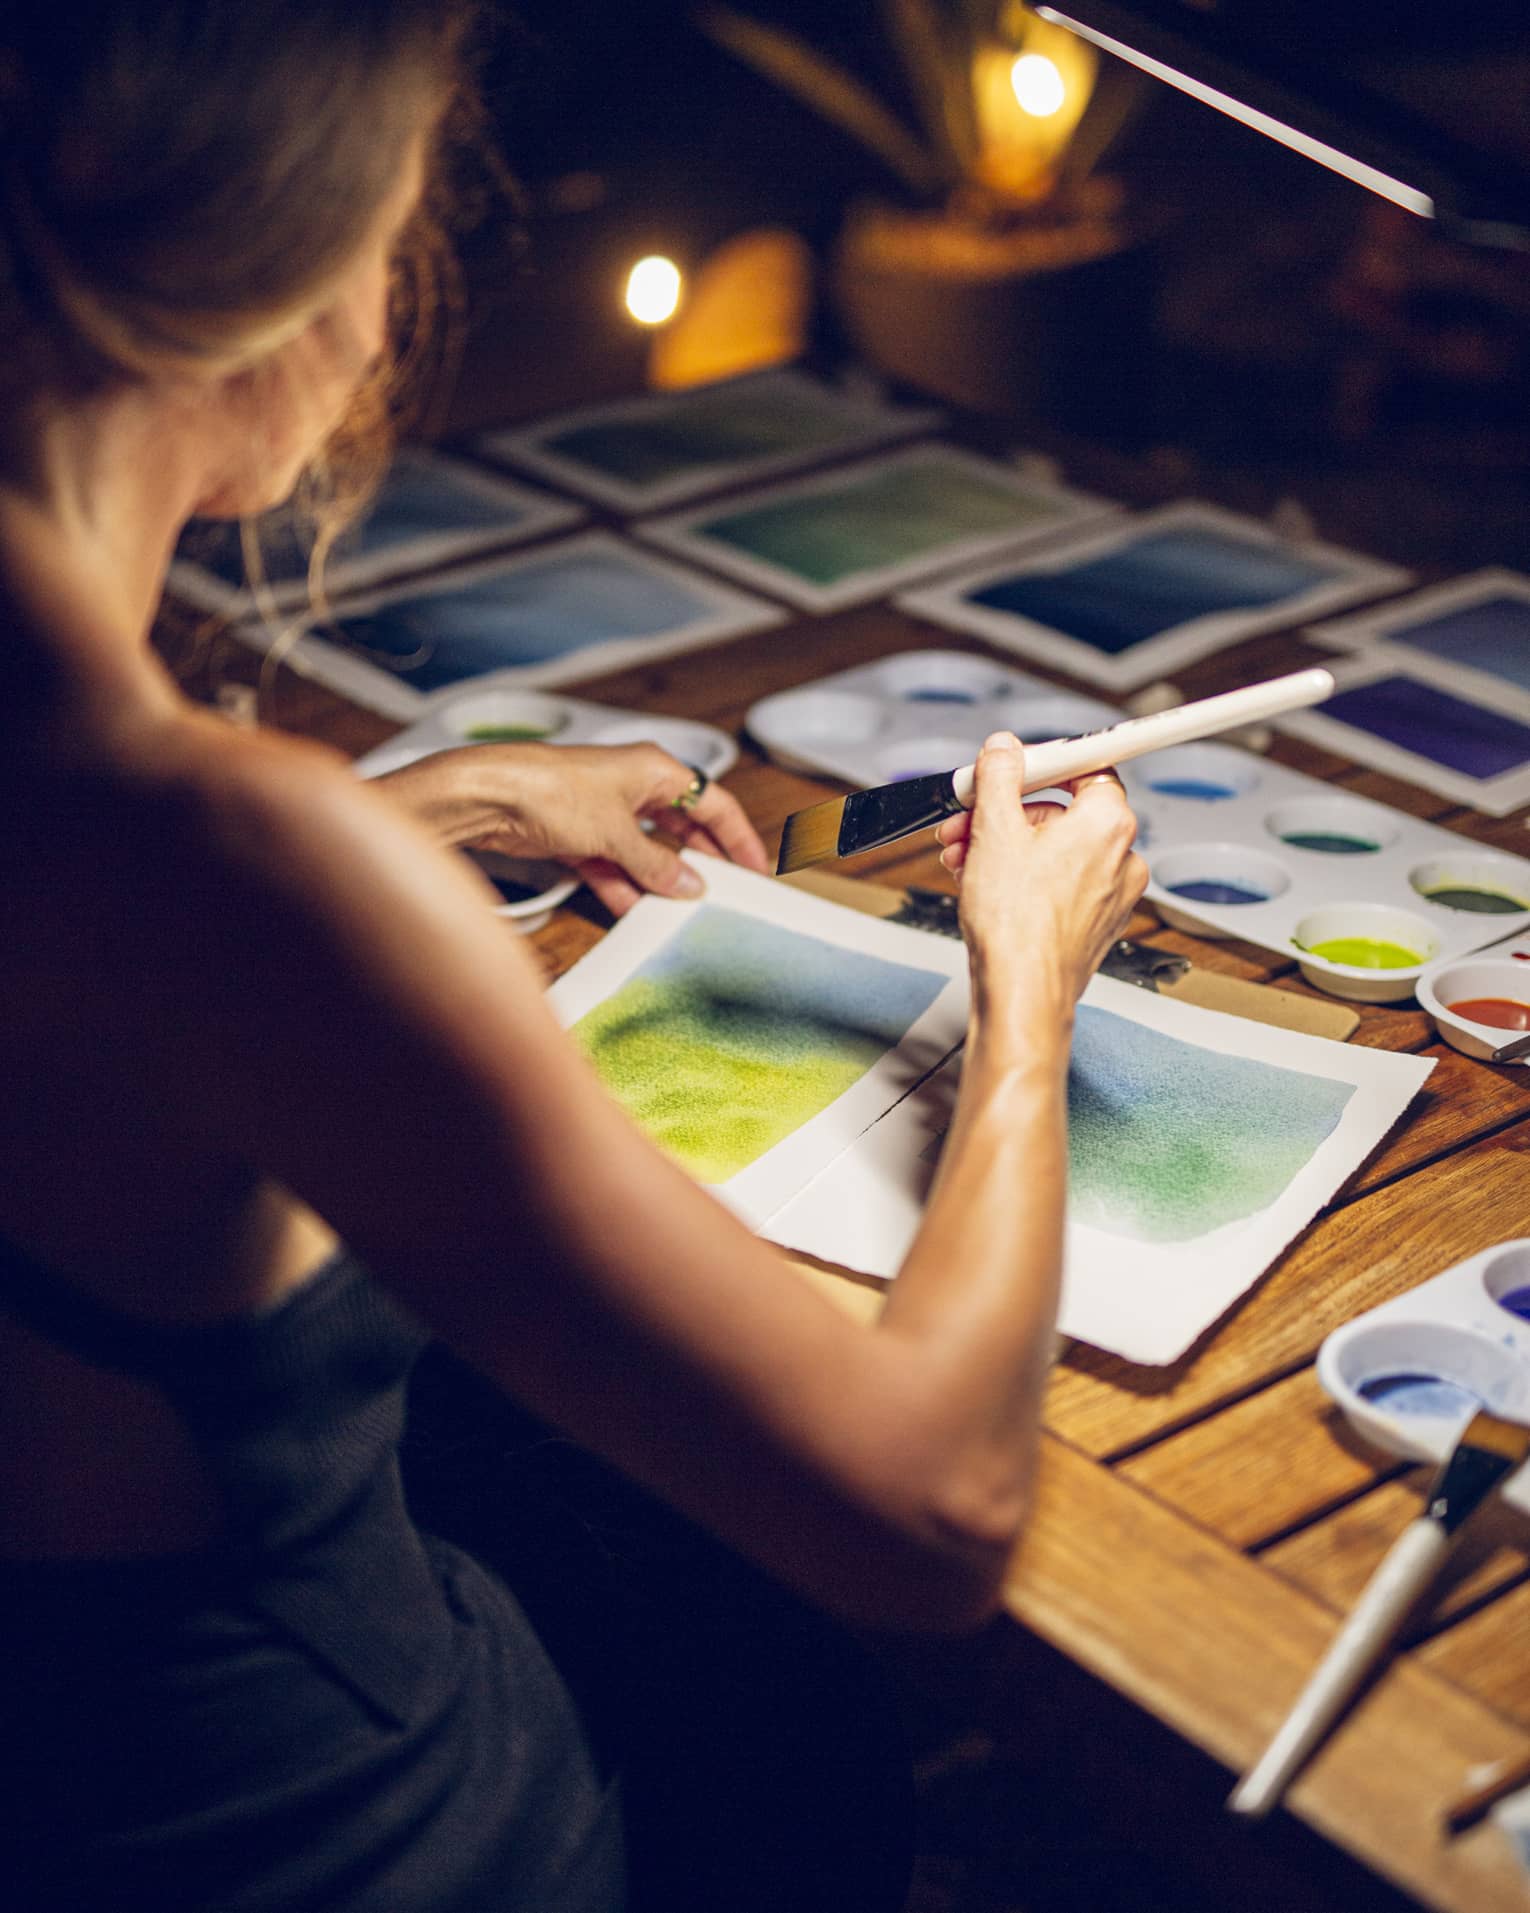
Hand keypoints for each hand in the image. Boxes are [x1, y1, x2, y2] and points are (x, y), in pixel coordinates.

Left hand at [372, 741, 769, 914]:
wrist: (488, 796)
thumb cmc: (551, 789)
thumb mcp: (616, 832)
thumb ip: (656, 864)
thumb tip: (689, 885)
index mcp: (654, 770)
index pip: (712, 802)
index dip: (737, 836)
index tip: (754, 867)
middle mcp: (632, 787)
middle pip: (681, 829)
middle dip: (700, 861)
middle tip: (724, 893)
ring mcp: (604, 813)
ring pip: (646, 852)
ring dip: (660, 881)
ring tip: (682, 911)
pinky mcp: (577, 836)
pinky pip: (613, 867)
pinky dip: (624, 888)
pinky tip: (638, 911)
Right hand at [934, 733, 1146, 1033]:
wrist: (1022, 991)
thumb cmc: (1017, 924)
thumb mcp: (993, 829)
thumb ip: (1000, 776)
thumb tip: (1003, 749)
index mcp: (1108, 822)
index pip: (1085, 765)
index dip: (1039, 764)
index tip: (1012, 765)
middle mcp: (1122, 855)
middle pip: (1061, 811)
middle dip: (1007, 812)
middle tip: (968, 817)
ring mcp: (1112, 892)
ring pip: (1055, 849)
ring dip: (1007, 845)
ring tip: (965, 856)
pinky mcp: (1096, 921)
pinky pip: (1061, 881)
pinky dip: (1025, 876)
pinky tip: (987, 883)